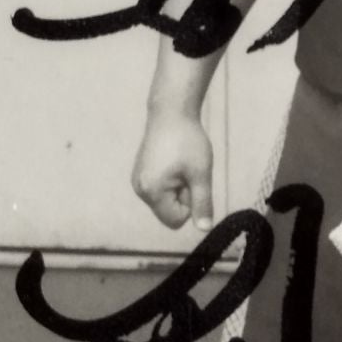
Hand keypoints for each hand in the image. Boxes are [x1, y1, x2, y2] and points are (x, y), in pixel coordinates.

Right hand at [131, 111, 214, 230]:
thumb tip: (204, 228)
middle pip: (169, 212)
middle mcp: (140, 189)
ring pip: (165, 200)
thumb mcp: (201, 174)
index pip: (176, 220)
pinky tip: (173, 160)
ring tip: (180, 164)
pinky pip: (160, 190)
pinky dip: (171, 180)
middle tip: (186, 170)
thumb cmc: (188, 141)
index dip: (190, 204)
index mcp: (152, 192)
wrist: (171, 112)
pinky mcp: (140, 173)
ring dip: (178, 187)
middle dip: (183, 196)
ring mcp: (138, 181)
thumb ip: (202, 203)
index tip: (191, 180)